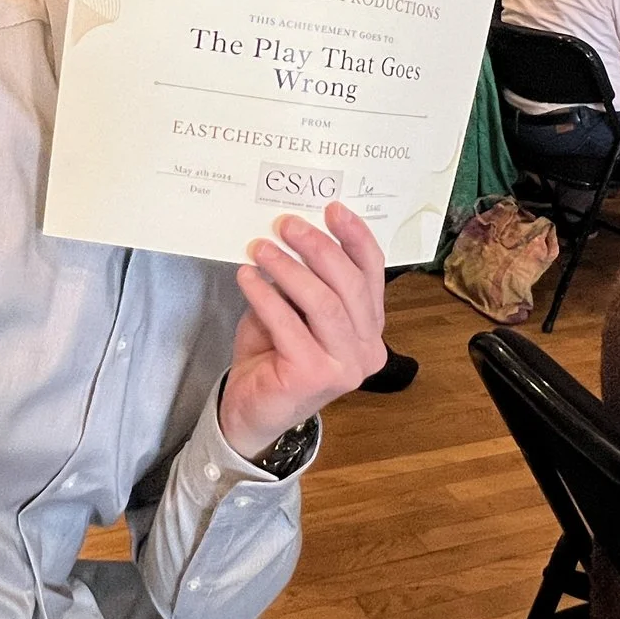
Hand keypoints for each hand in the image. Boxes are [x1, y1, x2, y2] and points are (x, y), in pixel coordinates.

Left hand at [222, 202, 386, 455]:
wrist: (252, 409)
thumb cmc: (275, 353)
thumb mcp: (296, 309)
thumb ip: (308, 279)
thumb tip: (294, 231)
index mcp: (370, 328)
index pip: (372, 274)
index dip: (355, 238)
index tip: (333, 209)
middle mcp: (367, 349)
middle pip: (350, 285)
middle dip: (318, 247)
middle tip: (286, 223)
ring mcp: (344, 366)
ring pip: (323, 303)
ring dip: (289, 268)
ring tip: (260, 247)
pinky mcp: (314, 376)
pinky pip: (289, 324)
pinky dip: (265, 295)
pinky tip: (246, 277)